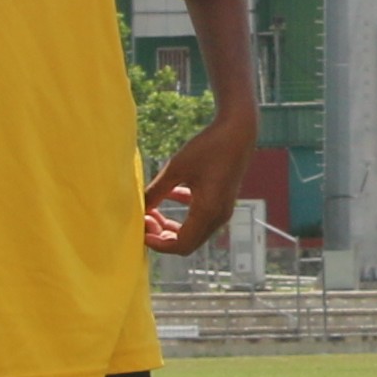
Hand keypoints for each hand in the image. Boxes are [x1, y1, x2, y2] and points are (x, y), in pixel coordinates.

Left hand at [145, 108, 257, 253]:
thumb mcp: (176, 168)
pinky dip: (182, 214)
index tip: (141, 230)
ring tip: (151, 211)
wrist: (238, 132)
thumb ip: (156, 191)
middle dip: (162, 236)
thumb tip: (138, 208)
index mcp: (207, 212)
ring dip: (170, 227)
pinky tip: (170, 194)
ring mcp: (222, 211)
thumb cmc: (208, 147)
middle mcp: (218, 217)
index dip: (158, 243)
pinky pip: (199, 218)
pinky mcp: (221, 202)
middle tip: (144, 219)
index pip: (180, 245)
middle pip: (186, 243)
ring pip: (192, 232)